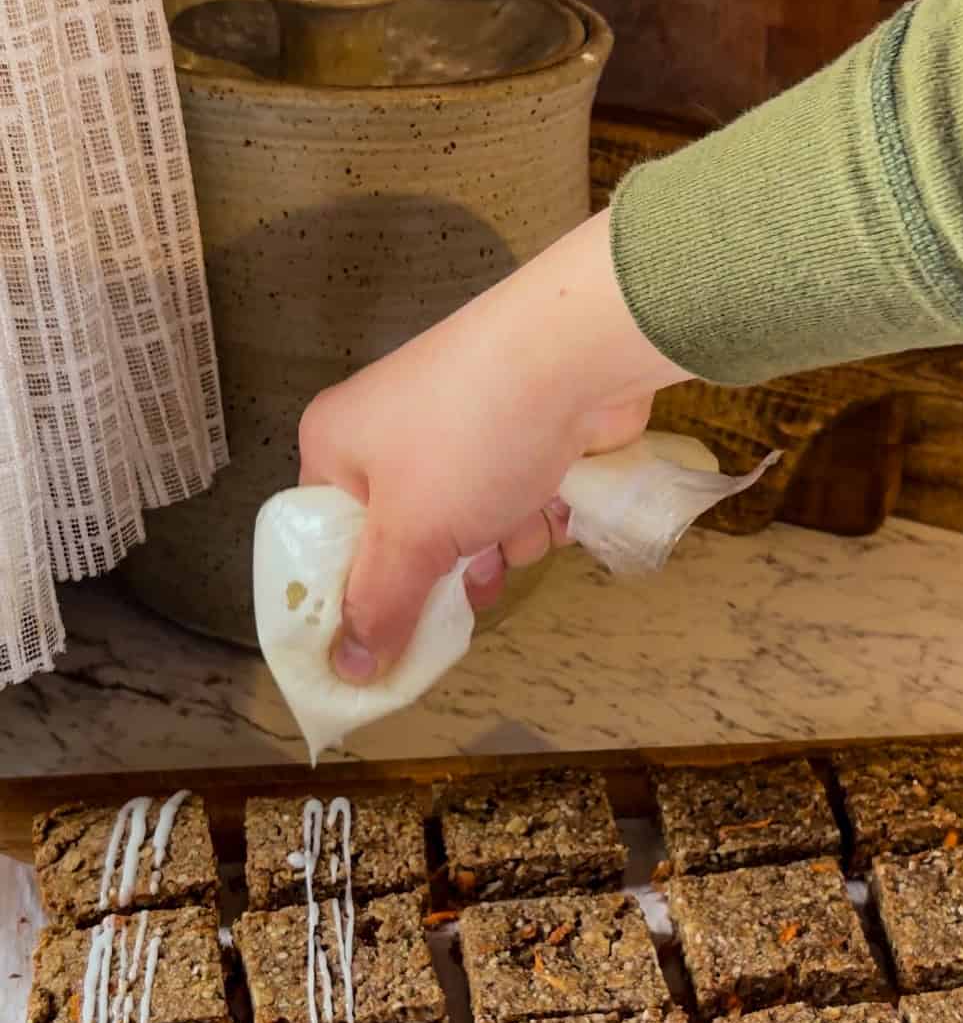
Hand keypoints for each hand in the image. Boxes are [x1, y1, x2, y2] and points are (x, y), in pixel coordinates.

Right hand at [298, 209, 688, 681]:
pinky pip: (518, 503)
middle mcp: (391, 433)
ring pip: (473, 531)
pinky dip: (539, 510)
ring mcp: (460, 432)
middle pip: (407, 543)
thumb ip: (380, 606)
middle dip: (450, 568)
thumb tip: (346, 667)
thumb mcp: (411, 536)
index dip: (358, 594)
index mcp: (337, 444)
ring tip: (521, 516)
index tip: (387, 638)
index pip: (327, 539)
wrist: (574, 355)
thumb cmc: (468, 439)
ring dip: (505, 542)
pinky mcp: (521, 436)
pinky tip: (558, 494)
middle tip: (471, 580)